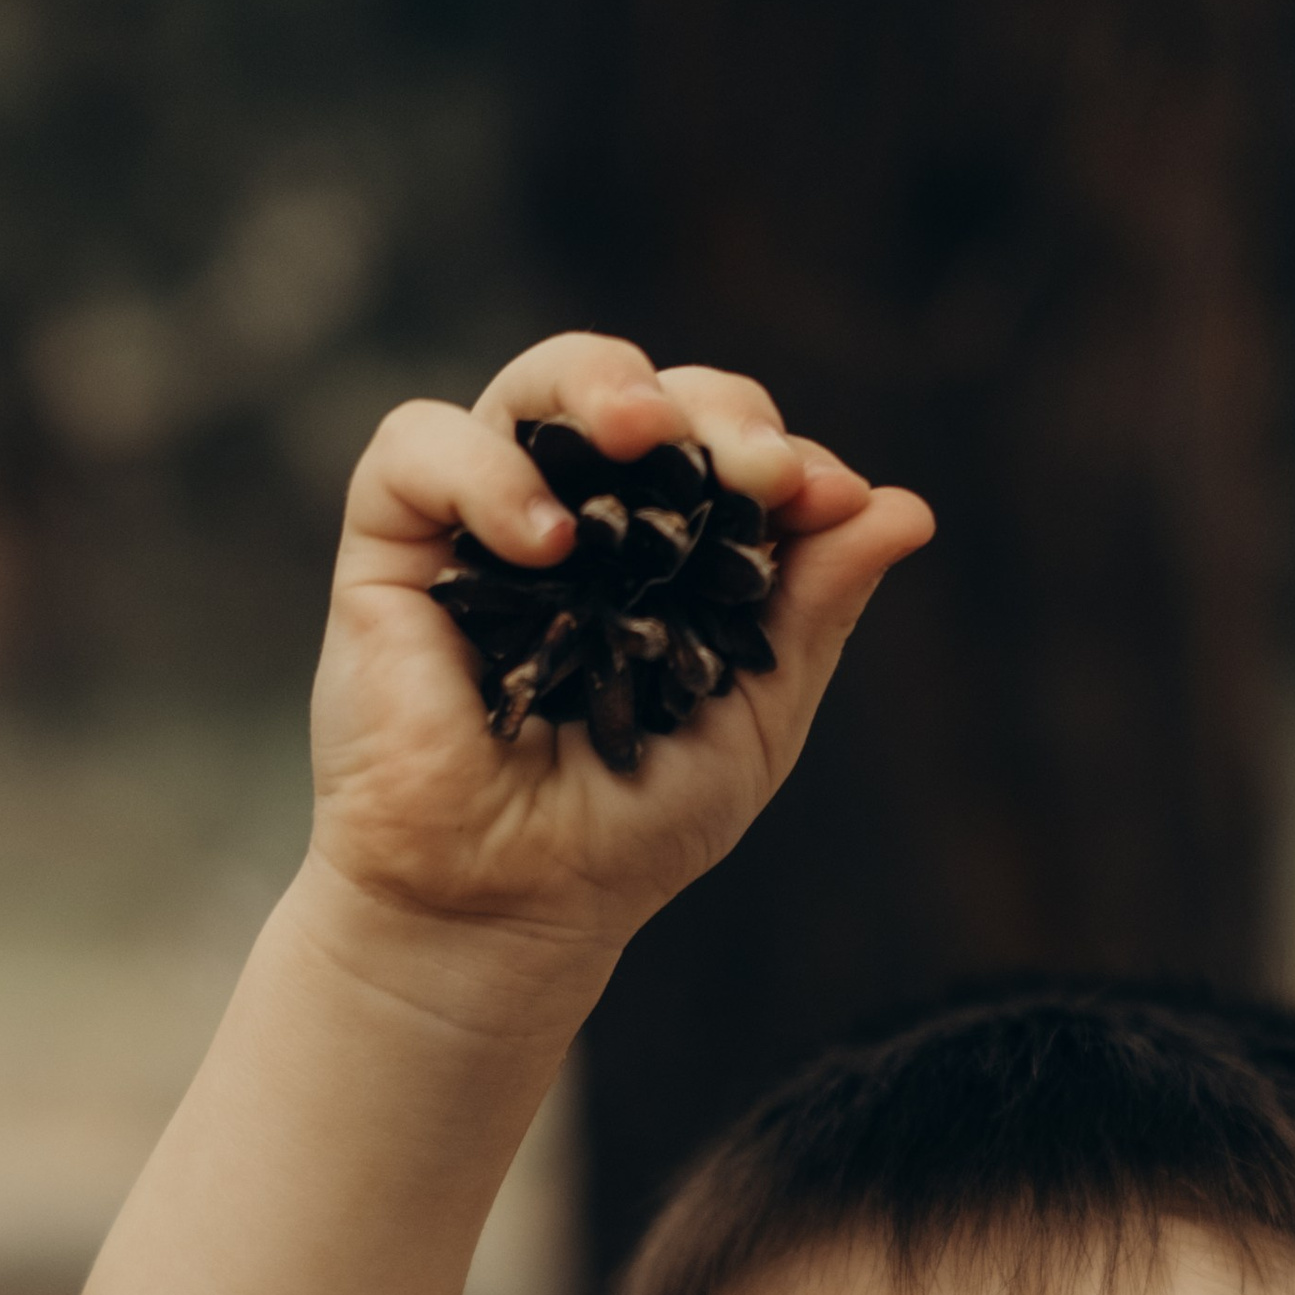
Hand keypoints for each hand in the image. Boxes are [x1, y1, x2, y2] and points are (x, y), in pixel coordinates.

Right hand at [306, 330, 934, 991]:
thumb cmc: (621, 833)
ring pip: (530, 388)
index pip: (718, 449)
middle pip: (636, 395)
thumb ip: (813, 612)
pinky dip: (482, 470)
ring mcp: (477, 528)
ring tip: (644, 431)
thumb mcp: (751, 722)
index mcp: (657, 554)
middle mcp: (572, 521)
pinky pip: (416, 448)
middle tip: (753, 465)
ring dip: (599, 381)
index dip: (774, 452)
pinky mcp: (388, 549)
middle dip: (707, 409)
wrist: (500, 913)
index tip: (827, 497)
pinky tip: (546, 541)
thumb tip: (906, 506)